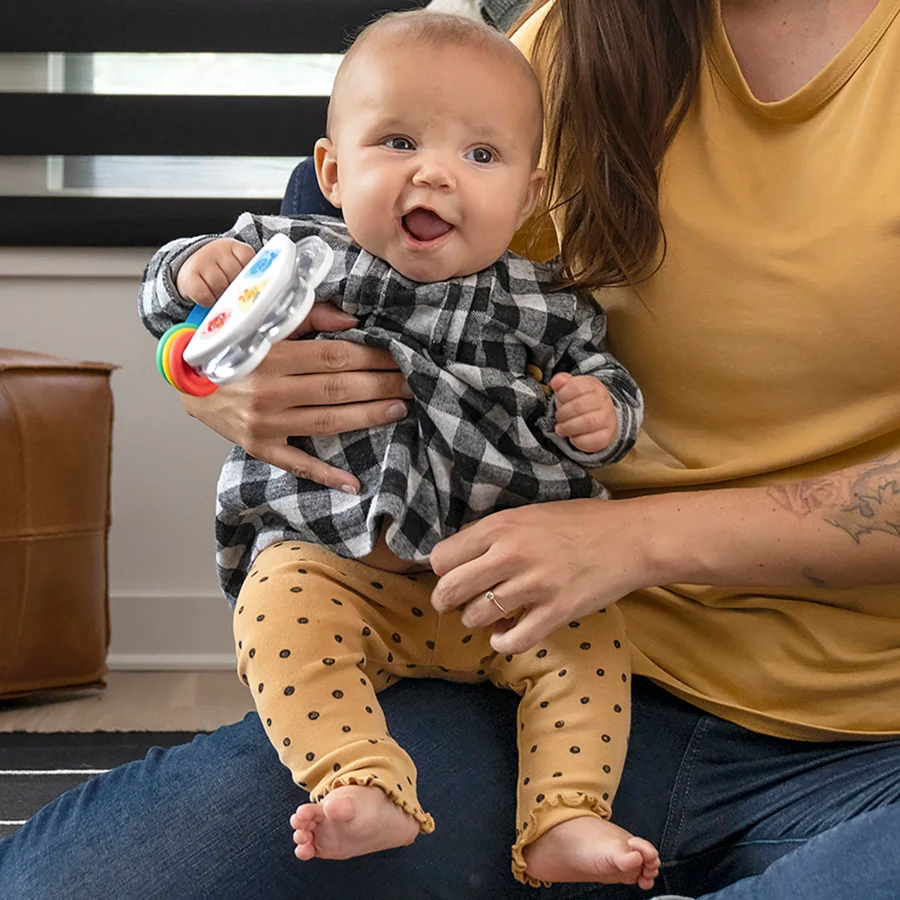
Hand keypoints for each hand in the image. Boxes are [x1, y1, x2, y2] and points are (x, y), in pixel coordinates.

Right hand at [175, 238, 255, 303]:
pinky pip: (204, 295)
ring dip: (221, 295)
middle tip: (231, 290)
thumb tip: (256, 292)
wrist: (192, 269)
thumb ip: (247, 273)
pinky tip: (208, 297)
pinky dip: (208, 301)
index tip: (243, 280)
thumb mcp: (236, 266)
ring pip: (220, 285)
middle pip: (235, 274)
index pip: (247, 258)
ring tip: (219, 293)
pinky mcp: (189, 277)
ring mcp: (202, 262)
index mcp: (234, 247)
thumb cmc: (221, 271)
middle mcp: (217, 250)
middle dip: (235, 287)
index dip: (247, 274)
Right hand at [181, 303, 413, 491]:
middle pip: (338, 389)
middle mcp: (268, 391)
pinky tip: (354, 483)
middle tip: (412, 381)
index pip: (335, 356)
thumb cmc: (232, 345)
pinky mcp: (259, 447)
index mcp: (271, 354)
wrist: (188, 379)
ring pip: (328, 422)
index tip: (398, 355)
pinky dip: (326, 476)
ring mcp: (264, 424)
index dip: (372, 357)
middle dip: (381, 385)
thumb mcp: (264, 322)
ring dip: (368, 417)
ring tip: (400, 408)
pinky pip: (297, 465)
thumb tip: (355, 321)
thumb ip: (310, 316)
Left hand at [430, 498, 657, 653]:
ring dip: (476, 621)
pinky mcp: (556, 612)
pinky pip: (512, 642)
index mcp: (501, 526)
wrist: (630, 538)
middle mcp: (511, 554)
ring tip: (488, 616)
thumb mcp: (528, 514)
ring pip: (477, 617)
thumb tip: (458, 556)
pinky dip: (502, 643)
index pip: (442, 557)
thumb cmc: (579, 522)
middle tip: (455, 603)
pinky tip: (505, 636)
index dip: (441, 571)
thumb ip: (494, 533)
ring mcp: (534, 585)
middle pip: (450, 589)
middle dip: (446, 601)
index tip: (451, 575)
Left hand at [550, 372, 616, 452]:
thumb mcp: (572, 388)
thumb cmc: (582, 402)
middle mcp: (604, 401)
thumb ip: (562, 383)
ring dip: (568, 427)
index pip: (576, 387)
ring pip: (587, 422)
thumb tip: (556, 381)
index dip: (562, 394)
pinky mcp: (607, 436)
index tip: (560, 399)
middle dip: (563, 413)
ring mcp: (608, 419)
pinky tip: (572, 438)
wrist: (601, 417)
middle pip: (579, 406)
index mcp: (594, 387)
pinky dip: (578, 441)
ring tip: (561, 428)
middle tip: (558, 417)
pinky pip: (593, 440)